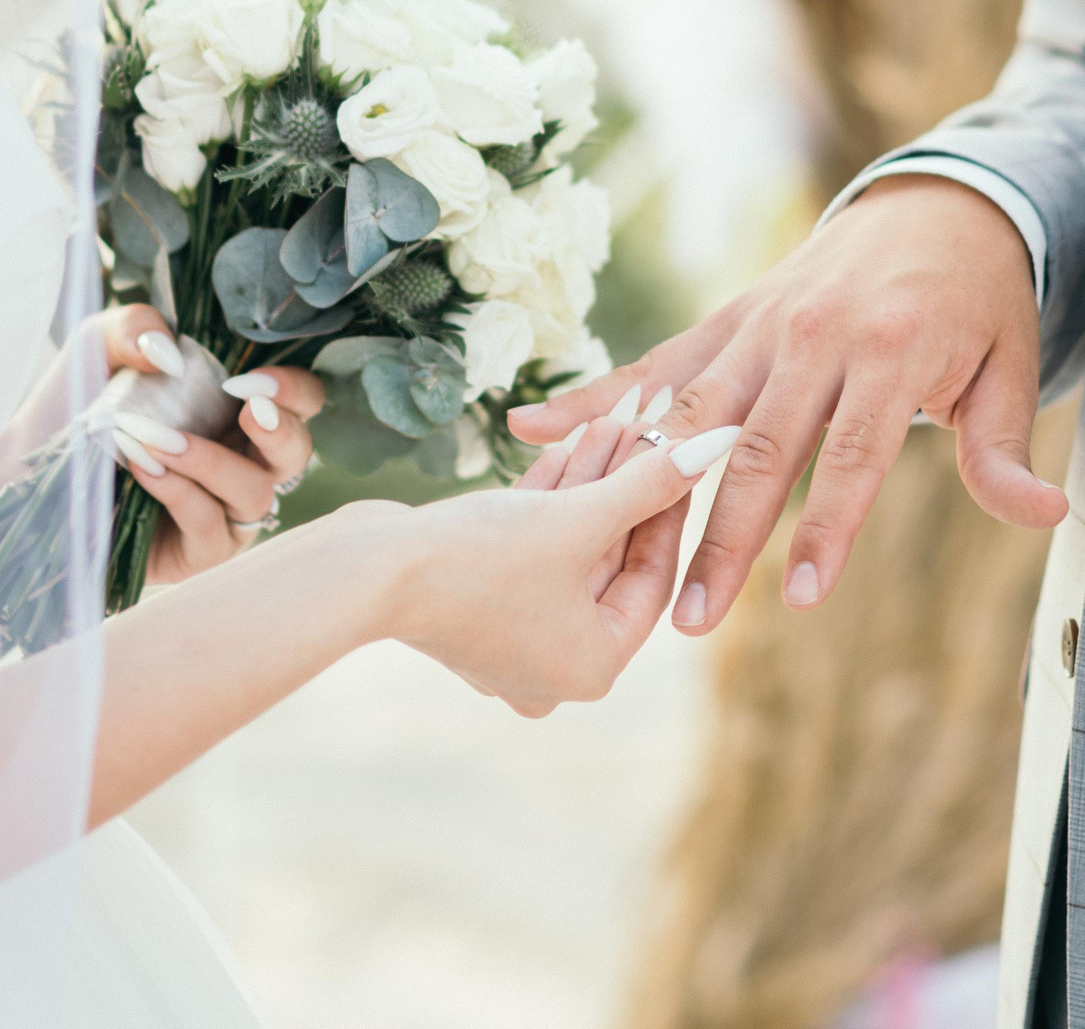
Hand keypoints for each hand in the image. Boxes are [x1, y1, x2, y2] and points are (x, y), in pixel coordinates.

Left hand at [0, 307, 324, 585]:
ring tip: (155, 442)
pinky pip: (212, 524)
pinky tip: (143, 471)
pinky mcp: (200, 552)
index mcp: (235, 410)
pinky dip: (180, 492)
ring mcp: (225, 511)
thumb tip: (169, 348)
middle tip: (247, 408)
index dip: (295, 390)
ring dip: (209, 461)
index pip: (302, 402)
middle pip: (299, 452)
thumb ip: (134, 325)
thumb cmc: (71, 408)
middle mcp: (241, 460)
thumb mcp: (97, 348)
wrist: (25, 473)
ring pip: (255, 492)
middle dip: (281, 429)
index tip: (252, 381)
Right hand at [374, 418, 730, 716]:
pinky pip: (528, 552)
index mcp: (592, 667)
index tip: (685, 450)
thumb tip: (717, 447)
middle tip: (648, 423)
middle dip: (624, 487)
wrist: (367, 572)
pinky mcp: (471, 608)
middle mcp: (553, 667)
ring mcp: (508, 640)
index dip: (669, 504)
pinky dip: (546, 503)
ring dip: (587, 484)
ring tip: (609, 417)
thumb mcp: (580, 518)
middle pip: (608, 562)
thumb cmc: (481, 556)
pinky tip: (566, 444)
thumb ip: (652, 483)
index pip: (651, 577)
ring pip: (567, 550)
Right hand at [506, 175, 1057, 634]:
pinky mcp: (726, 320)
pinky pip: (653, 365)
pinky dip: (591, 397)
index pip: (850, 454)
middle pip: (756, 449)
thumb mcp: (1008, 367)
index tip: (799, 600)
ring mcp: (758, 324)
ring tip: (624, 566)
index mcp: (887, 348)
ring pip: (693, 417)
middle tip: (692, 620)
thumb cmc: (978, 302)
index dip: (824, 528)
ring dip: (655, 494)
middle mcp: (811, 333)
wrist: (936, 204)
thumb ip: (1004, 449)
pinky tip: (529, 429)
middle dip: (722, 539)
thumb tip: (1046, 513)